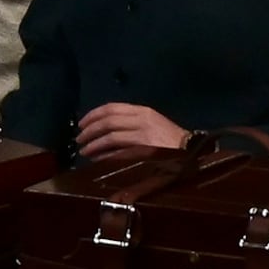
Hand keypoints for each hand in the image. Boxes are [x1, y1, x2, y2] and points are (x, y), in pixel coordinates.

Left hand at [73, 103, 187, 161]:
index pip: (112, 108)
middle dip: (89, 131)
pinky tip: (96, 160)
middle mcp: (142, 120)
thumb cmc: (168, 137)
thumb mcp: (151, 122)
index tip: (81, 123)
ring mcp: (142, 136)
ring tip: (84, 151)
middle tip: (79, 139)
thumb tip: (103, 127)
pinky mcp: (143, 151)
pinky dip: (103, 156)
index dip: (93, 115)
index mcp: (143, 111)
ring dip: (93, 145)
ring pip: (110, 137)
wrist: (189, 150)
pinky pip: (117, 153)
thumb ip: (130, 121)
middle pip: (108, 122)